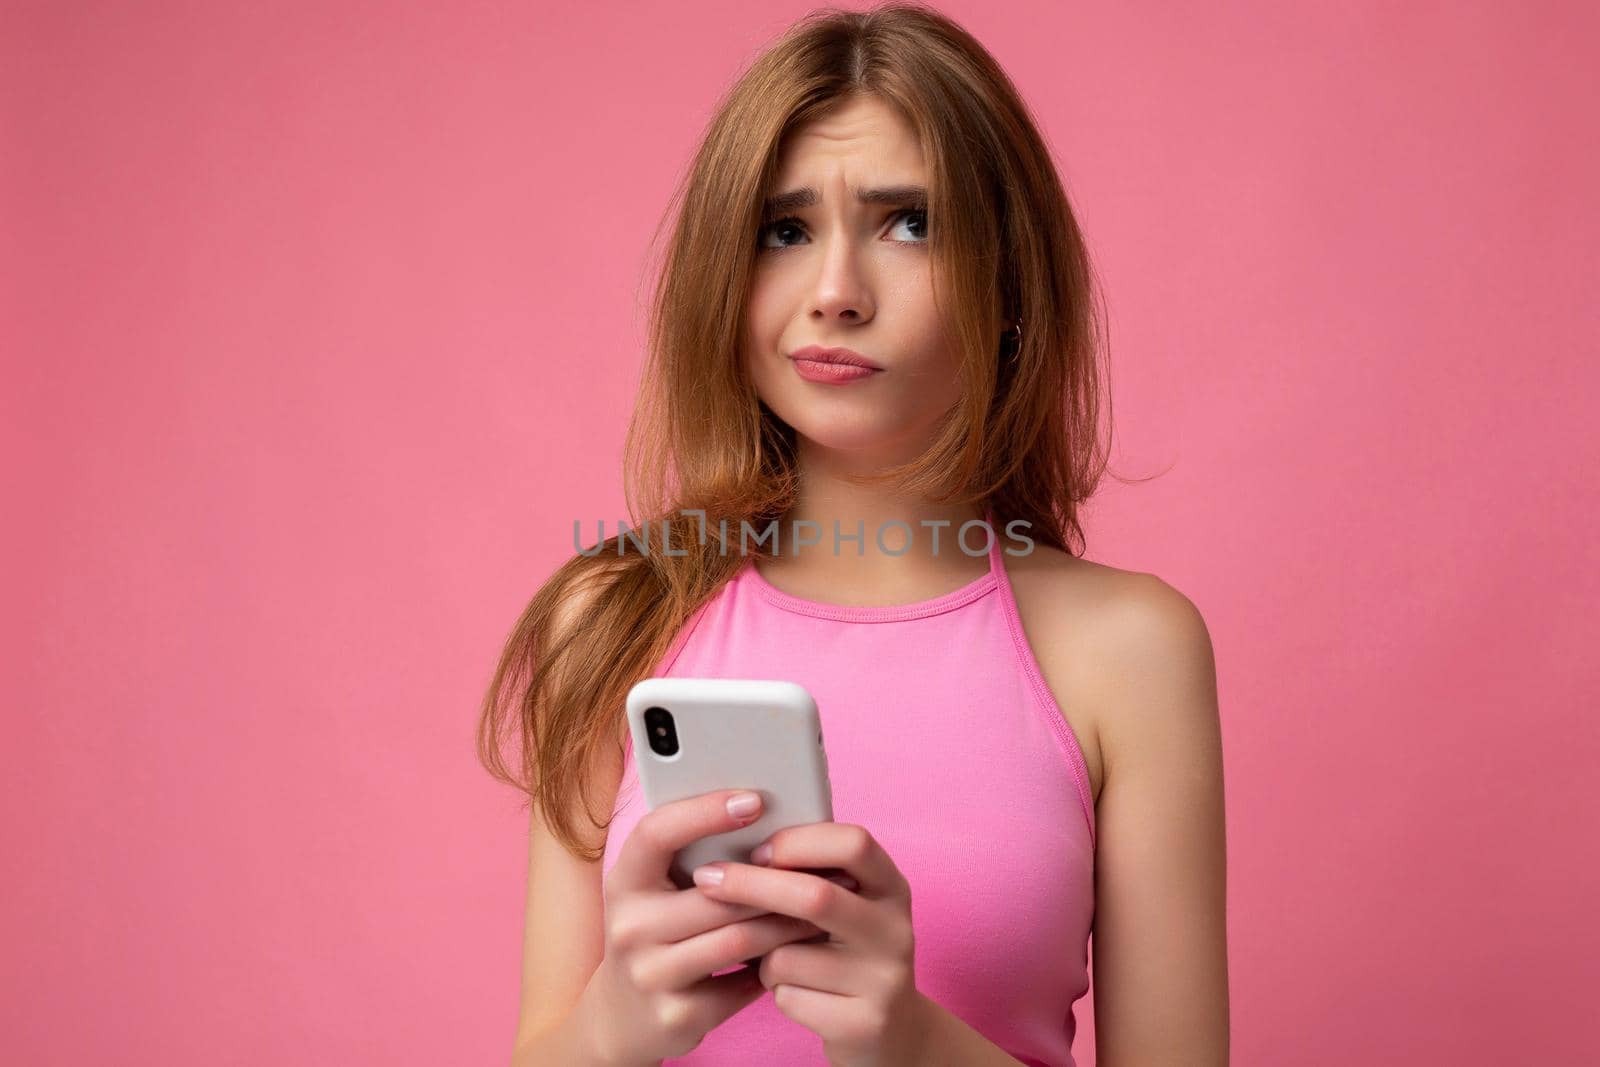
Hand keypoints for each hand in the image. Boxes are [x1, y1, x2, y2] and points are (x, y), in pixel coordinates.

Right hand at [583, 789, 829, 1064]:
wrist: (622, 1017)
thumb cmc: (655, 934)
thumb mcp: (654, 893)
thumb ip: (690, 860)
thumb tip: (761, 814)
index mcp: (624, 882)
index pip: (656, 833)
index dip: (703, 812)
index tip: (754, 801)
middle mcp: (629, 927)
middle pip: (716, 892)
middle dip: (776, 880)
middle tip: (824, 867)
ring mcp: (650, 975)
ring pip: (738, 938)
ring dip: (787, 922)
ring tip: (823, 907)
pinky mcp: (677, 1015)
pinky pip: (744, 983)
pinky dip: (777, 965)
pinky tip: (801, 952)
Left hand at [688, 823, 932, 1066]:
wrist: (890, 1031)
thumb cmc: (846, 954)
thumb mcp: (845, 907)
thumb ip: (810, 877)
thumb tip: (733, 847)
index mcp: (891, 887)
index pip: (852, 843)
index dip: (798, 841)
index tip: (756, 851)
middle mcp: (895, 929)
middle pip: (815, 896)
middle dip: (751, 884)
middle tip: (706, 879)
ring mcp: (883, 979)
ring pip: (788, 955)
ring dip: (761, 956)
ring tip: (775, 959)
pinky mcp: (863, 1023)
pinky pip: (788, 997)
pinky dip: (774, 991)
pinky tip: (793, 993)